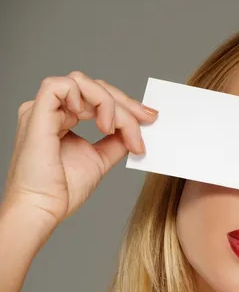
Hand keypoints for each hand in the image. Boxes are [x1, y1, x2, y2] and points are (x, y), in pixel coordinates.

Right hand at [2, 71, 157, 228]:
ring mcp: (42, 110)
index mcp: (62, 119)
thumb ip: (116, 141)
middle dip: (125, 102)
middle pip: (94, 87)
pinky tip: (97, 122)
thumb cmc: (62, 191)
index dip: (126, 105)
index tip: (149, 119)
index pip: (97, 97)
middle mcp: (51, 111)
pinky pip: (61, 85)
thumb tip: (135, 129)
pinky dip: (85, 97)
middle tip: (146, 119)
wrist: (43, 209)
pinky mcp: (36, 114)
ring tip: (111, 130)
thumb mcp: (100, 159)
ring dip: (108, 103)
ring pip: (82, 82)